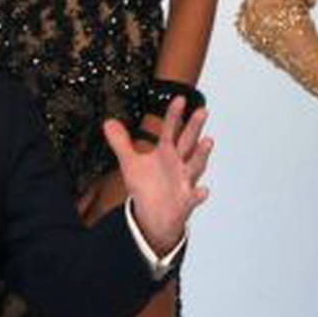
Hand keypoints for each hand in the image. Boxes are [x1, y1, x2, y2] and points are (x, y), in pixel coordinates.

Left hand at [103, 96, 211, 253]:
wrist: (154, 217)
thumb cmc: (148, 187)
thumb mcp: (131, 163)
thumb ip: (121, 143)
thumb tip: (109, 122)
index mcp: (166, 153)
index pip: (170, 130)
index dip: (174, 115)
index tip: (180, 99)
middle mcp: (179, 164)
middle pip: (188, 142)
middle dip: (194, 127)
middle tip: (202, 110)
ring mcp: (184, 182)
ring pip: (195, 166)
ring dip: (201, 154)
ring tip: (208, 141)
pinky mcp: (185, 201)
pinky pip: (194, 197)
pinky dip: (199, 194)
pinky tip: (204, 190)